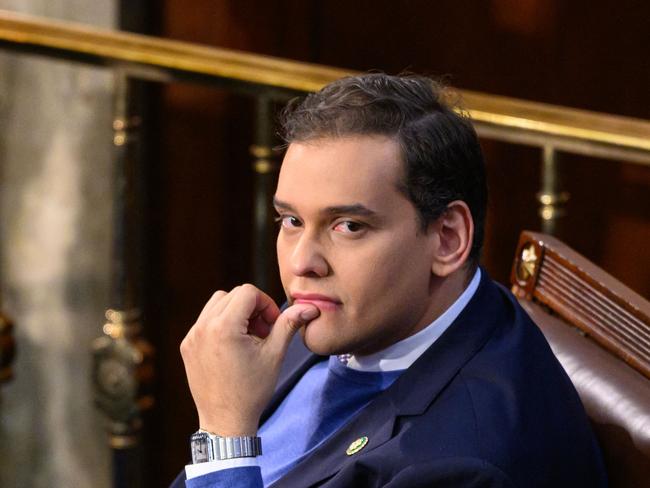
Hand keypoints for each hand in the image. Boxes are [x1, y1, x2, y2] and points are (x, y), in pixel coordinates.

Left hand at [180, 284, 319, 435]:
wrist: (225, 421)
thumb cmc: (252, 390)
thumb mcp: (274, 355)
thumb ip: (288, 324)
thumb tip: (309, 308)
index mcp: (224, 327)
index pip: (247, 292)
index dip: (266, 304)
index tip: (273, 324)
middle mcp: (203, 327)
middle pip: (232, 295)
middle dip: (251, 307)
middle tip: (263, 332)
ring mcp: (192, 336)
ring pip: (216, 303)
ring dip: (236, 312)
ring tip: (248, 337)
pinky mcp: (187, 346)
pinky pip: (205, 320)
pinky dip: (221, 324)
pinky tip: (234, 346)